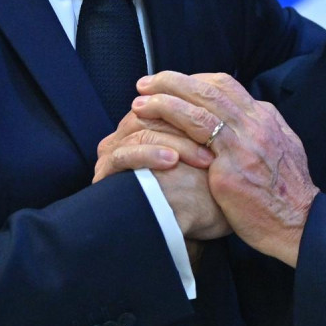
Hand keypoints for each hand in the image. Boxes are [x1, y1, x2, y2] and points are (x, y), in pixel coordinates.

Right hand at [94, 112, 227, 240]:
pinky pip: (121, 155)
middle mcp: (126, 134)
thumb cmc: (201, 191)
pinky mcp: (104, 172)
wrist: (184, 231)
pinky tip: (171, 161)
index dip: (191, 110)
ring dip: (174, 142)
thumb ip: (204, 125)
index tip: (220, 121)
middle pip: (150, 114)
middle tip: (215, 144)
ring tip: (202, 158)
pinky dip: (147, 155)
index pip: (163, 102)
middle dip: (185, 126)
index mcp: (146, 124)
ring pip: (139, 131)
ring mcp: (112, 152)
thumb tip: (220, 94)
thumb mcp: (207, 154)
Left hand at [134, 72, 319, 266]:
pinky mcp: (228, 168)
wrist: (299, 224)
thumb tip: (250, 117)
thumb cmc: (288, 194)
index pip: (226, 86)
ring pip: (199, 105)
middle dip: (174, 81)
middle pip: (209, 89)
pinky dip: (169, 117)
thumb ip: (264, 131)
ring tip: (140, 96)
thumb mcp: (284, 150)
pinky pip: (192, 132)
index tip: (175, 85)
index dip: (195, 81)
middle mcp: (254, 125)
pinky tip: (148, 118)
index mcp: (266, 118)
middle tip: (148, 81)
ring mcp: (241, 144)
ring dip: (165, 96)